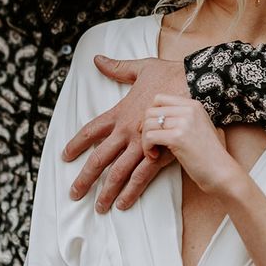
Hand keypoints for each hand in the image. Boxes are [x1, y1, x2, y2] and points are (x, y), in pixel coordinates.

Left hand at [62, 55, 188, 211]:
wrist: (200, 83)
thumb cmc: (173, 74)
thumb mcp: (142, 67)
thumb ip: (118, 67)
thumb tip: (97, 59)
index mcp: (121, 112)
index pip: (91, 130)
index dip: (76, 144)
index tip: (64, 156)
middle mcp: (128, 129)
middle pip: (100, 157)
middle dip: (85, 177)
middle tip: (74, 193)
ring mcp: (144, 142)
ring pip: (119, 172)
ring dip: (107, 191)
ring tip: (99, 207)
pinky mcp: (162, 151)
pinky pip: (142, 176)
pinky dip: (131, 191)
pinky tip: (123, 203)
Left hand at [142, 94, 237, 194]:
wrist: (221, 172)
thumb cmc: (209, 155)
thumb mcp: (199, 127)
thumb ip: (182, 118)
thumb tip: (154, 118)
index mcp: (193, 105)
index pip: (159, 99)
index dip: (151, 115)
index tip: (153, 130)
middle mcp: (189, 110)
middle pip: (150, 111)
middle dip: (145, 129)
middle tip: (151, 144)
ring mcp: (184, 122)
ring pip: (148, 124)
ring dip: (145, 140)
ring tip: (153, 152)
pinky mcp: (178, 138)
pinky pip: (150, 137)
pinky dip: (147, 148)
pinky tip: (155, 157)